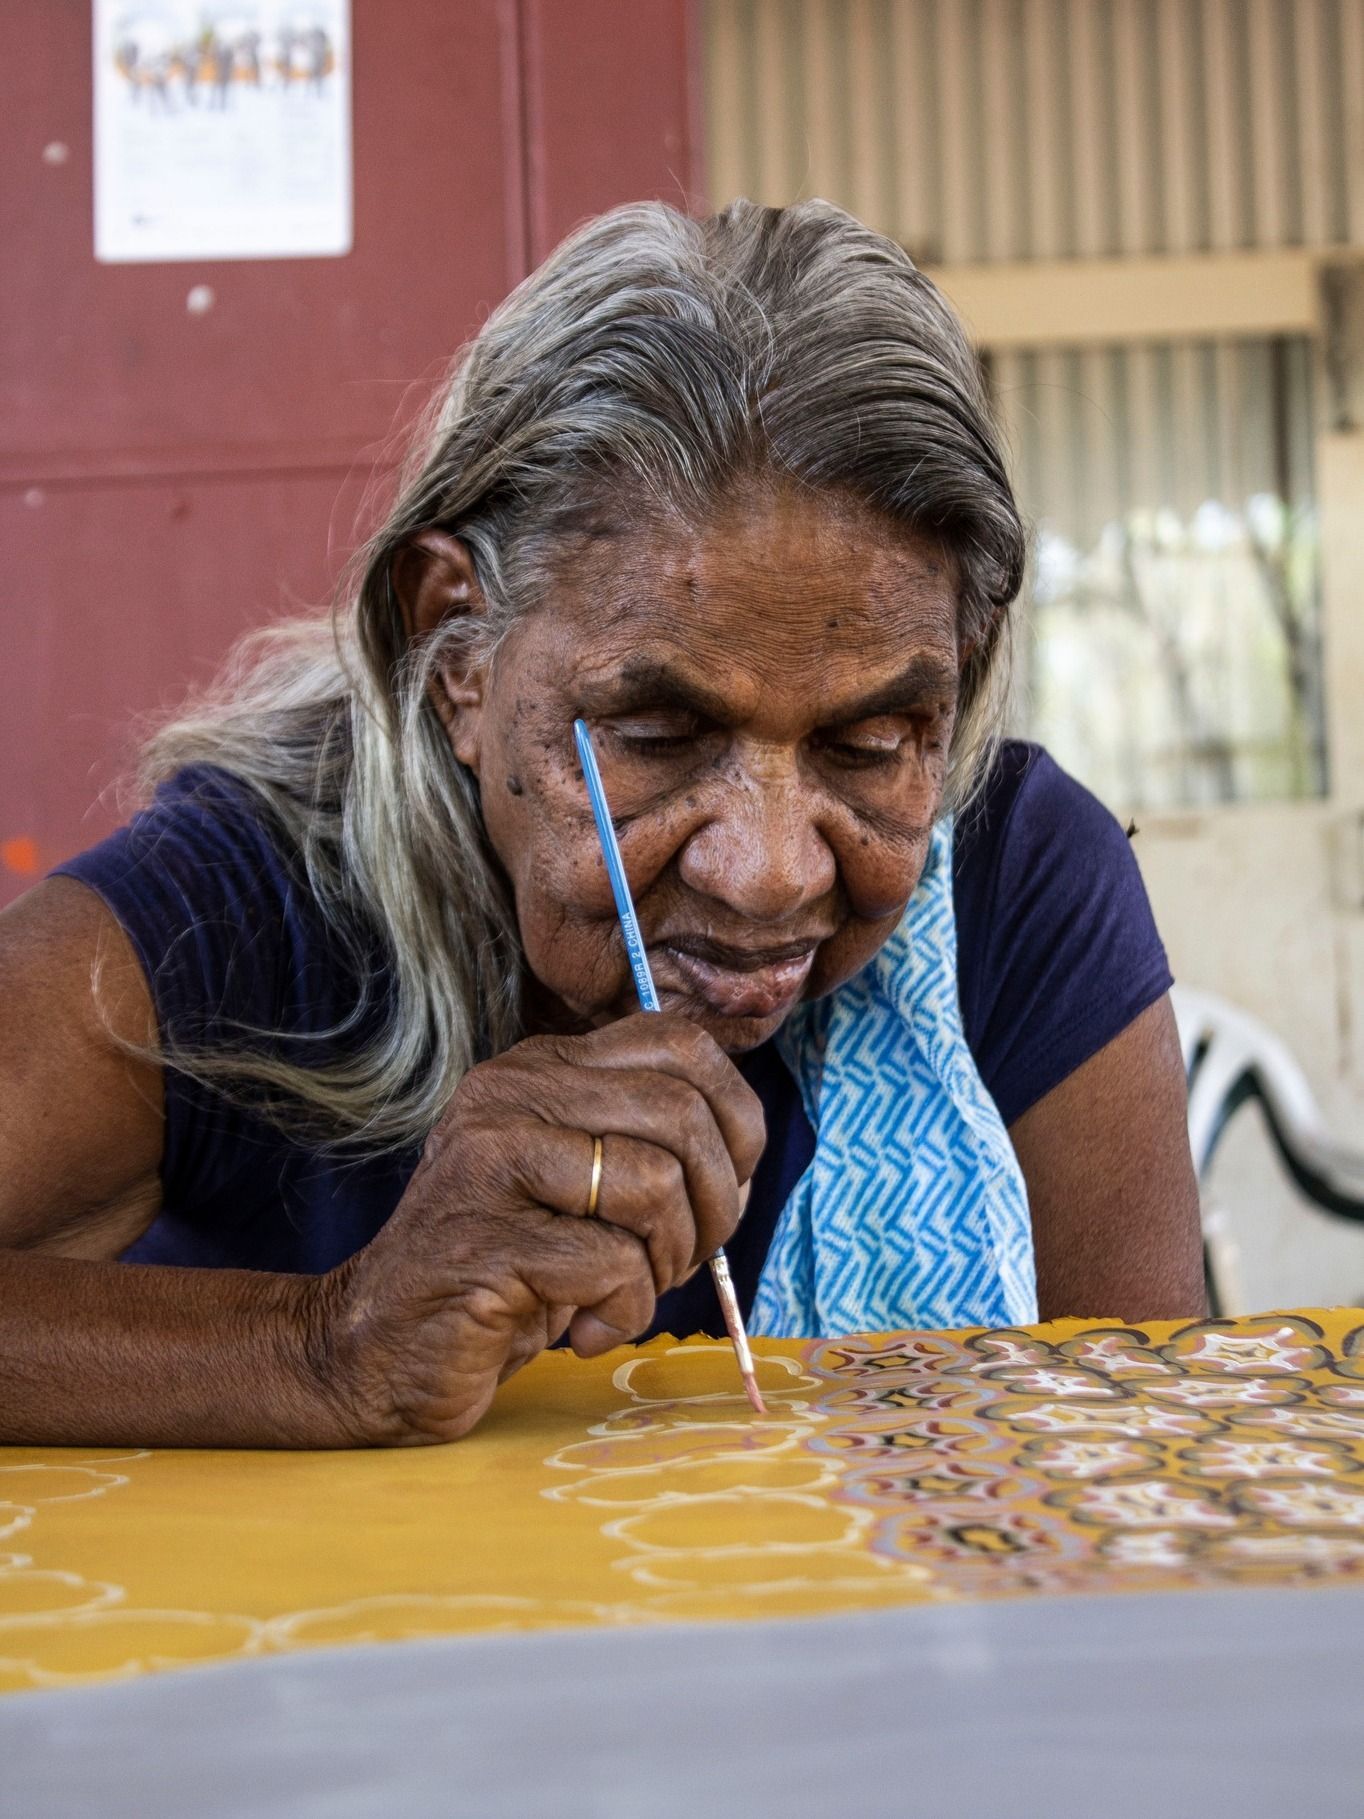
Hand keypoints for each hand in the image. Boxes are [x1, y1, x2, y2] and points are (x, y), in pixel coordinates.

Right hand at [316, 1014, 765, 1444]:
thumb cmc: (507, 1272)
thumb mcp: (581, 1186)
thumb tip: (743, 1153)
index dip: (735, 1118)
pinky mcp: (486, 1240)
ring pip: (654, 1185)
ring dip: (666, 1264)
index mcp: (542, 1068)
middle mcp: (511, 1095)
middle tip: (682, 1261)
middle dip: (715, 1205)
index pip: (678, 1043)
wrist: (383, 1348)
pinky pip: (614, 1265)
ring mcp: (490, 1161)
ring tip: (622, 1295)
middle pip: (681, 1115)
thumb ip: (645, 1142)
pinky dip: (622, 1312)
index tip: (729, 1186)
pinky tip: (580, 1329)